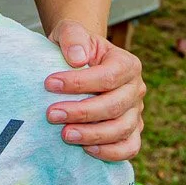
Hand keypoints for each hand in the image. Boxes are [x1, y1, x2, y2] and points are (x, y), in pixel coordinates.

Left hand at [43, 19, 145, 161]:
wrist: (80, 61)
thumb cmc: (74, 48)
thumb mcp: (70, 32)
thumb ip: (73, 37)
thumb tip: (77, 59)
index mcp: (127, 63)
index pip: (108, 76)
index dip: (79, 83)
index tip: (48, 84)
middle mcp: (136, 89)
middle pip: (115, 106)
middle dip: (82, 112)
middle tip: (51, 114)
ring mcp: (136, 112)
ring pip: (123, 129)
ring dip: (93, 135)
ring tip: (64, 135)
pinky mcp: (132, 131)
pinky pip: (129, 147)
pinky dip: (111, 152)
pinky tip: (86, 150)